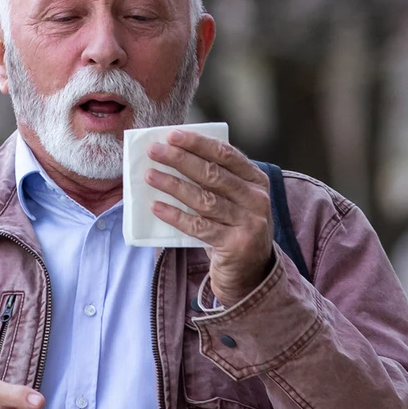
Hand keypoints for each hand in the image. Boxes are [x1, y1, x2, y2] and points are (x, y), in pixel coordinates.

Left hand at [145, 130, 274, 304]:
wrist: (252, 272)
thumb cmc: (234, 227)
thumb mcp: (235, 199)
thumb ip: (215, 179)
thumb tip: (173, 154)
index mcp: (256, 180)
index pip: (226, 154)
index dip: (198, 143)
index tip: (172, 135)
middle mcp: (257, 199)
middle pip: (213, 174)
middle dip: (180, 159)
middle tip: (153, 150)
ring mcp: (249, 223)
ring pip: (204, 199)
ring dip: (173, 185)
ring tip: (150, 175)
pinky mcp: (235, 245)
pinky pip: (199, 227)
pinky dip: (176, 216)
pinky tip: (156, 207)